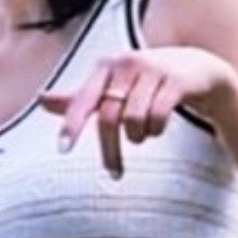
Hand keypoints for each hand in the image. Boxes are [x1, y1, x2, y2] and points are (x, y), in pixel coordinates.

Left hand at [40, 46, 237, 177]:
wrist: (196, 70)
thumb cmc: (144, 81)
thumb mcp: (111, 87)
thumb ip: (79, 97)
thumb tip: (41, 99)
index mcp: (105, 66)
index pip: (83, 100)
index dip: (72, 124)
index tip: (62, 150)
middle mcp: (126, 63)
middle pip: (109, 117)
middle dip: (110, 151)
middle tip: (114, 174)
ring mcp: (153, 69)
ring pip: (135, 120)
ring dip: (138, 136)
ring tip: (143, 134)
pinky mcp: (176, 80)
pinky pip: (158, 117)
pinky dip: (156, 129)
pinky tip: (158, 126)